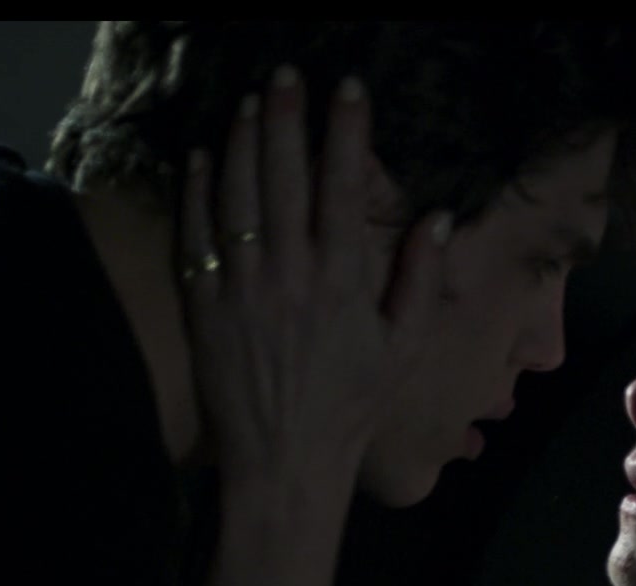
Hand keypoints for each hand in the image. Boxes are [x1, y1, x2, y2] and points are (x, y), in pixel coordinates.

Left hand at [175, 67, 451, 473]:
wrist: (286, 460)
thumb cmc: (353, 406)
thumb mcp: (405, 348)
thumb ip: (421, 279)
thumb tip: (437, 217)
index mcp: (343, 282)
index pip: (342, 188)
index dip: (345, 132)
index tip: (348, 88)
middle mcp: (289, 276)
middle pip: (284, 177)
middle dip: (287, 118)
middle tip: (288, 75)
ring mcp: (241, 289)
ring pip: (237, 196)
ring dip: (242, 142)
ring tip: (250, 101)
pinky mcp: (205, 307)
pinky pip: (197, 236)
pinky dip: (198, 191)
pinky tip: (202, 156)